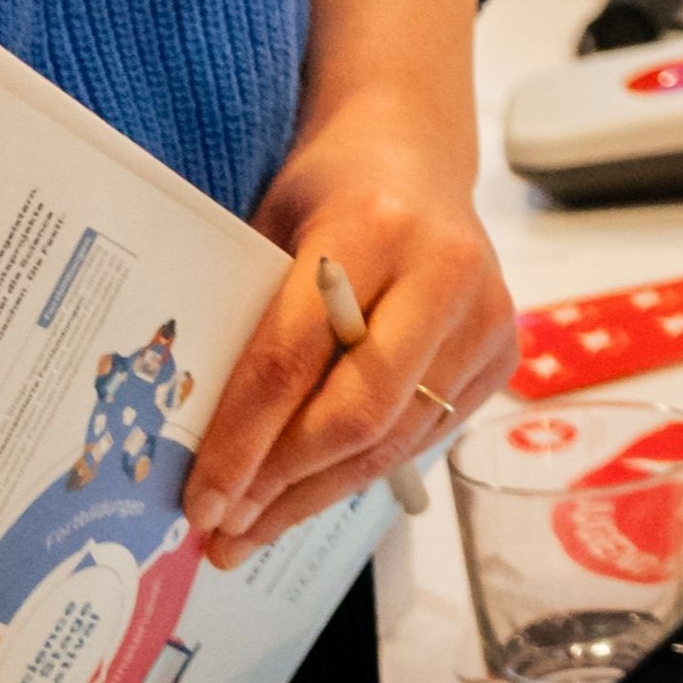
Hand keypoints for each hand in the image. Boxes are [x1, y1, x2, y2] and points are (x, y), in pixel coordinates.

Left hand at [185, 0, 514, 567]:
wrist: (418, 150)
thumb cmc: (328, 187)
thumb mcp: (273, 226)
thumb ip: (248, 317)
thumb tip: (182, 437)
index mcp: (374, 226)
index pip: (294, 356)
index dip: (242, 438)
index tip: (198, 497)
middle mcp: (444, 270)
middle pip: (355, 412)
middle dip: (280, 483)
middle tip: (220, 531)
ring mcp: (484, 315)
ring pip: (390, 440)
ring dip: (313, 496)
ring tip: (250, 533)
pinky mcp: (500, 352)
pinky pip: (420, 438)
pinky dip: (357, 474)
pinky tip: (306, 495)